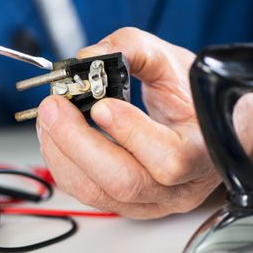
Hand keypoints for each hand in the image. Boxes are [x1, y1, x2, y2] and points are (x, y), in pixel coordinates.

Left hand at [36, 28, 252, 218]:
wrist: (199, 125)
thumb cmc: (189, 96)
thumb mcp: (170, 61)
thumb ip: (131, 49)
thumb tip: (87, 57)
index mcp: (204, 151)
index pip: (170, 159)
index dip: (131, 134)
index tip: (101, 105)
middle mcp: (179, 188)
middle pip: (125, 182)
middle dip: (79, 143)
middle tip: (54, 107)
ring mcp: (150, 201)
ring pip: (98, 193)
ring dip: (62, 153)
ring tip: (48, 116)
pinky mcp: (124, 203)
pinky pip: (85, 192)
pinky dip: (62, 162)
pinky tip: (54, 135)